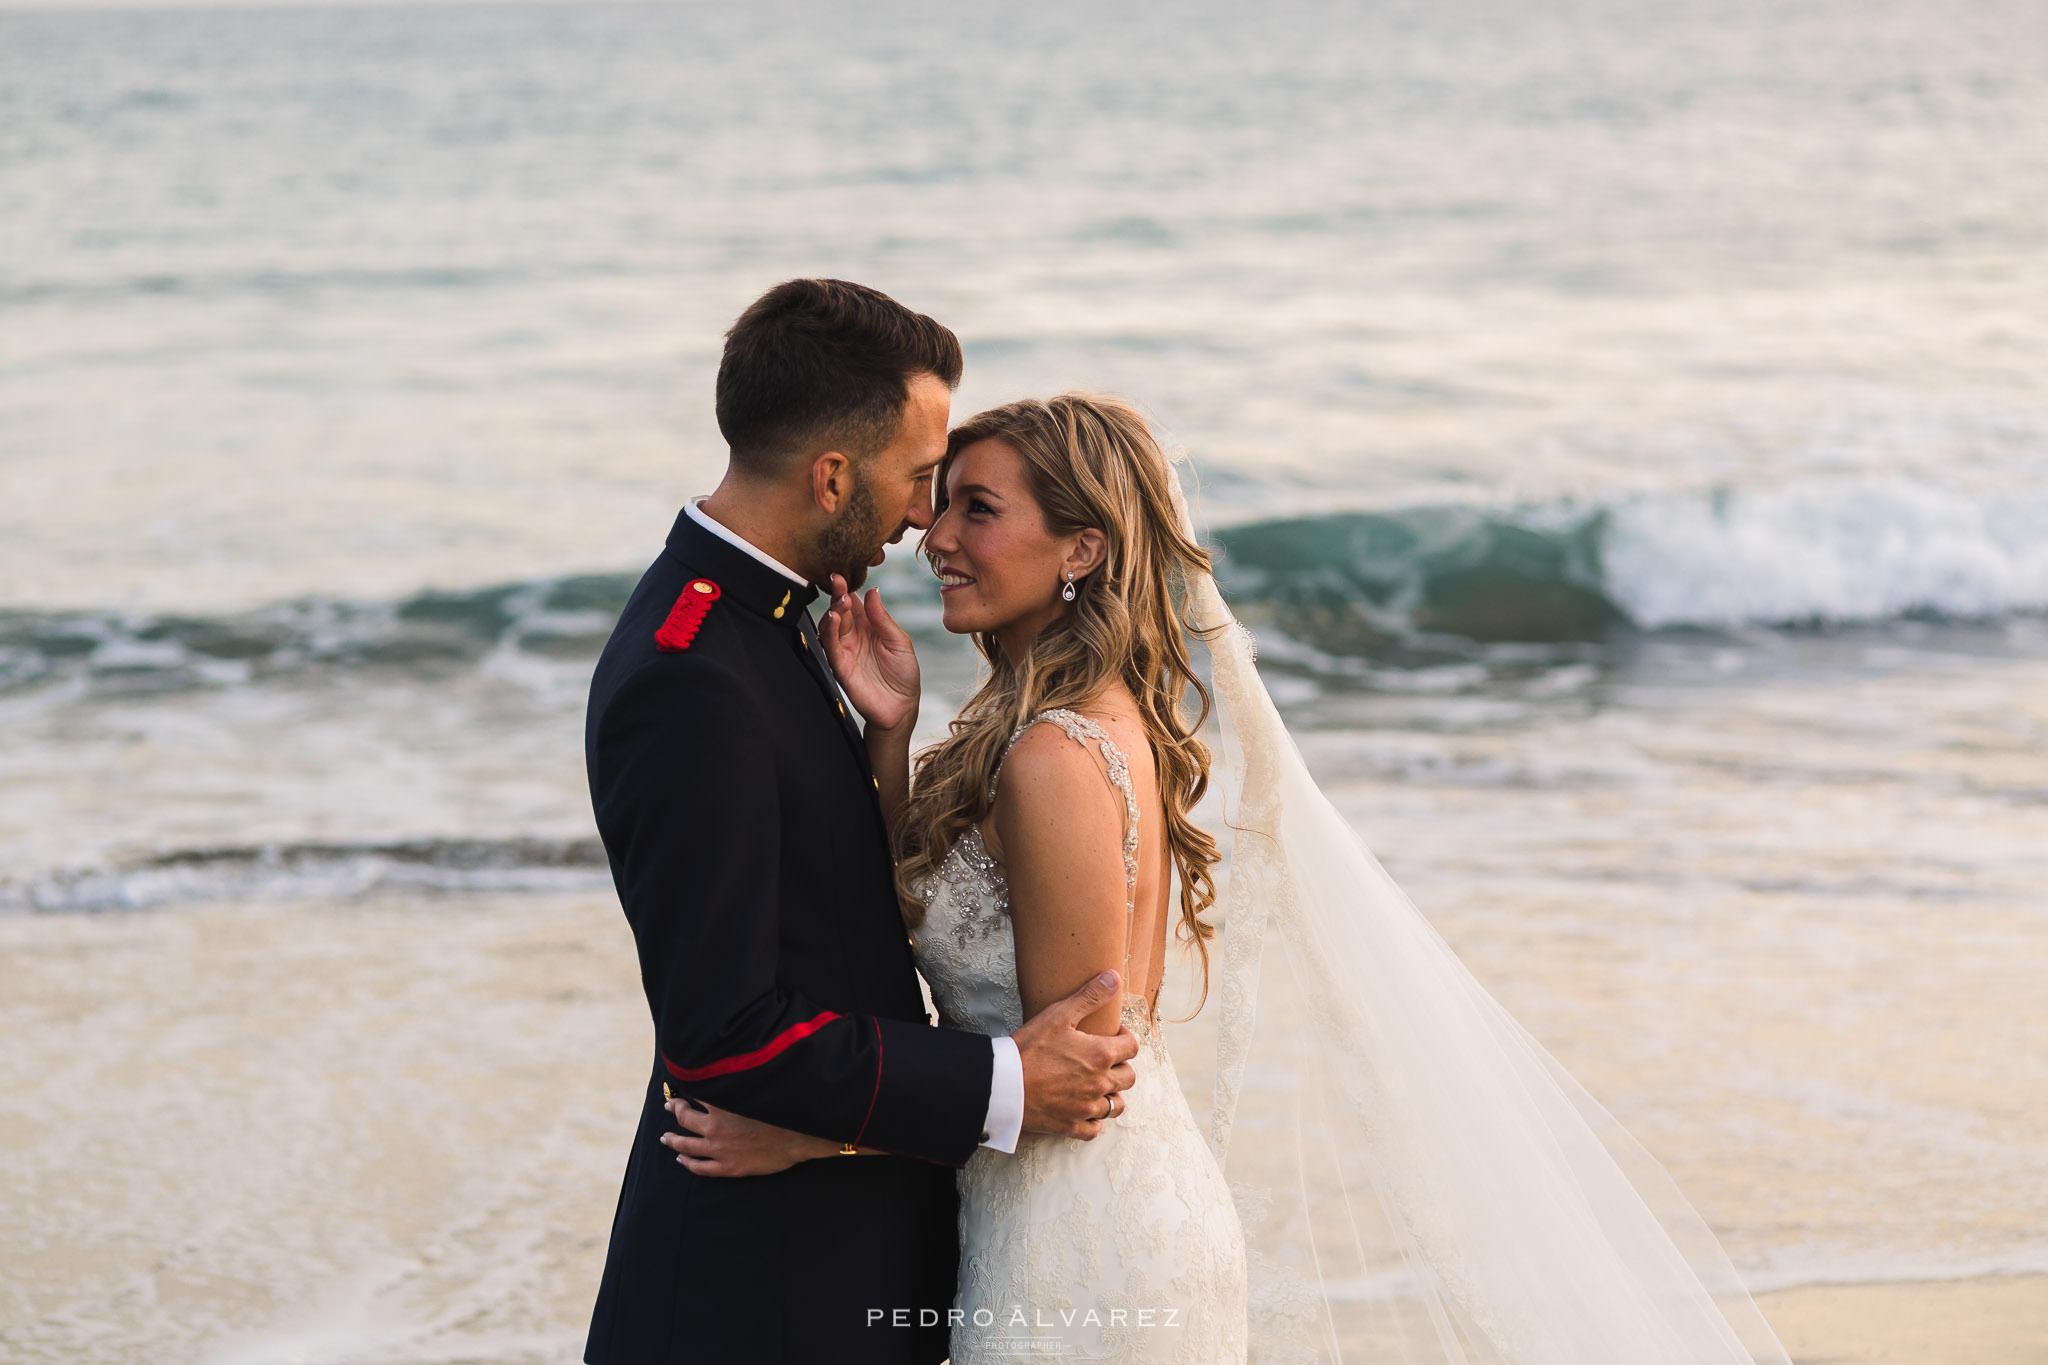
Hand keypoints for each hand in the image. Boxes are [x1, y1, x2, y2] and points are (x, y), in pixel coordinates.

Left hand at [660, 1098, 839, 1176]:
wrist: (800, 1137)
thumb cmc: (781, 1110)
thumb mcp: (756, 1088)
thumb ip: (736, 1083)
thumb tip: (723, 1073)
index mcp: (722, 1105)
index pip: (693, 1097)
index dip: (682, 1094)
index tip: (676, 1093)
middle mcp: (716, 1127)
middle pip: (685, 1119)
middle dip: (675, 1111)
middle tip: (669, 1108)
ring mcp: (720, 1150)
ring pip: (687, 1145)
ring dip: (673, 1141)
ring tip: (665, 1138)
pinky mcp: (729, 1167)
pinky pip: (701, 1168)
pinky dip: (688, 1163)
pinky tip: (682, 1160)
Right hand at [822, 573, 918, 733]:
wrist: (902, 706)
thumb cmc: (904, 673)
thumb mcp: (900, 641)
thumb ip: (883, 618)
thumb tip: (872, 591)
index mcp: (869, 625)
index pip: (855, 601)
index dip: (848, 588)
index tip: (843, 574)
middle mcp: (854, 635)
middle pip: (840, 609)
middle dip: (838, 594)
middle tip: (838, 581)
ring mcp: (845, 649)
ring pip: (831, 625)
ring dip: (833, 610)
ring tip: (841, 601)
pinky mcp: (840, 665)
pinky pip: (830, 646)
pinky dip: (829, 631)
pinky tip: (833, 618)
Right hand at [1011, 970, 1140, 1139]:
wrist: (1002, 1085)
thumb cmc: (1029, 1048)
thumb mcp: (1059, 1015)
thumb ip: (1089, 996)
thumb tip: (1113, 977)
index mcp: (1101, 1055)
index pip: (1132, 1048)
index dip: (1125, 1038)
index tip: (1114, 1035)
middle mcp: (1100, 1084)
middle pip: (1129, 1077)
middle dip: (1121, 1065)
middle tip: (1105, 1059)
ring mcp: (1087, 1108)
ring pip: (1116, 1105)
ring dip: (1112, 1094)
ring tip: (1097, 1084)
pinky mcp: (1071, 1126)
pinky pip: (1095, 1129)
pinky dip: (1094, 1120)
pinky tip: (1084, 1108)